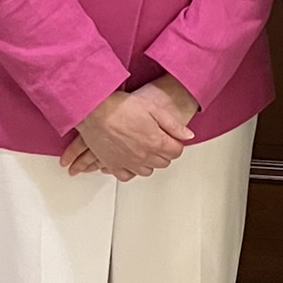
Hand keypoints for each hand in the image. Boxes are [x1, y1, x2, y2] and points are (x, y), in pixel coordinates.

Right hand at [71, 83, 196, 180]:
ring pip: (148, 171)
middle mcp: (144, 156)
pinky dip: (131, 170)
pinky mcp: (113, 165)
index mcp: (156, 142)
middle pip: (163, 162)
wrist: (94, 110)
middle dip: (164, 152)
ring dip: (149, 162)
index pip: (177, 151)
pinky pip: (127, 176)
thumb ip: (173, 125)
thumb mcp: (153, 109)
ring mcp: (128, 163)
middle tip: (157, 140)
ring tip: (144, 148)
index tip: (170, 137)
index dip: (175, 143)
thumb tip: (188, 135)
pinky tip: (130, 160)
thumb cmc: (120, 106)